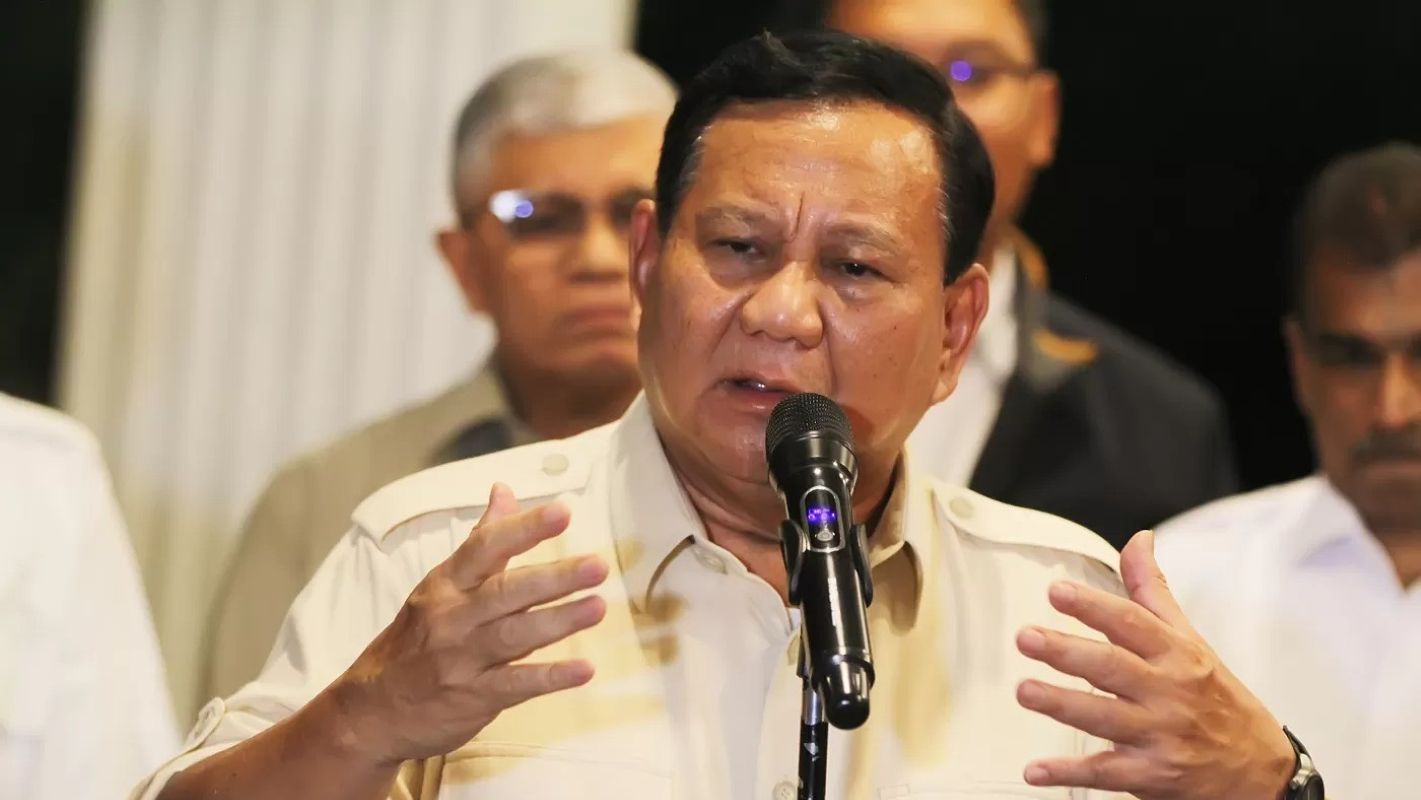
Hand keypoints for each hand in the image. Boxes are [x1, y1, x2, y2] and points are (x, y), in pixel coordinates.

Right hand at [329, 483, 608, 765]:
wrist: (373, 710)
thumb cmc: (417, 638)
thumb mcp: (442, 584)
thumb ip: (482, 540)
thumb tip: (505, 489)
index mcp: (447, 583)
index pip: (485, 548)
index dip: (524, 529)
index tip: (563, 512)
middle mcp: (453, 617)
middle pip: (505, 592)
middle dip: (553, 578)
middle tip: (598, 565)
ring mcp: (461, 658)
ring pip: (514, 635)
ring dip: (558, 622)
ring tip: (598, 607)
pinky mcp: (472, 697)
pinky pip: (516, 685)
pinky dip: (550, 678)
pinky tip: (584, 669)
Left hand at [1015, 530, 1294, 799]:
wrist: (1262, 773)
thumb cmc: (1218, 699)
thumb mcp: (1192, 641)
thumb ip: (1154, 592)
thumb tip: (1138, 540)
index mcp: (1176, 654)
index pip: (1132, 623)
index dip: (1094, 606)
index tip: (1057, 591)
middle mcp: (1168, 692)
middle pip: (1114, 667)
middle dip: (1068, 652)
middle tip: (1026, 637)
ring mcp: (1161, 736)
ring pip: (1105, 718)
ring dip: (1062, 704)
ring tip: (1024, 690)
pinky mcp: (1152, 776)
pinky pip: (1105, 773)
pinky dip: (1069, 773)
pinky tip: (1036, 769)